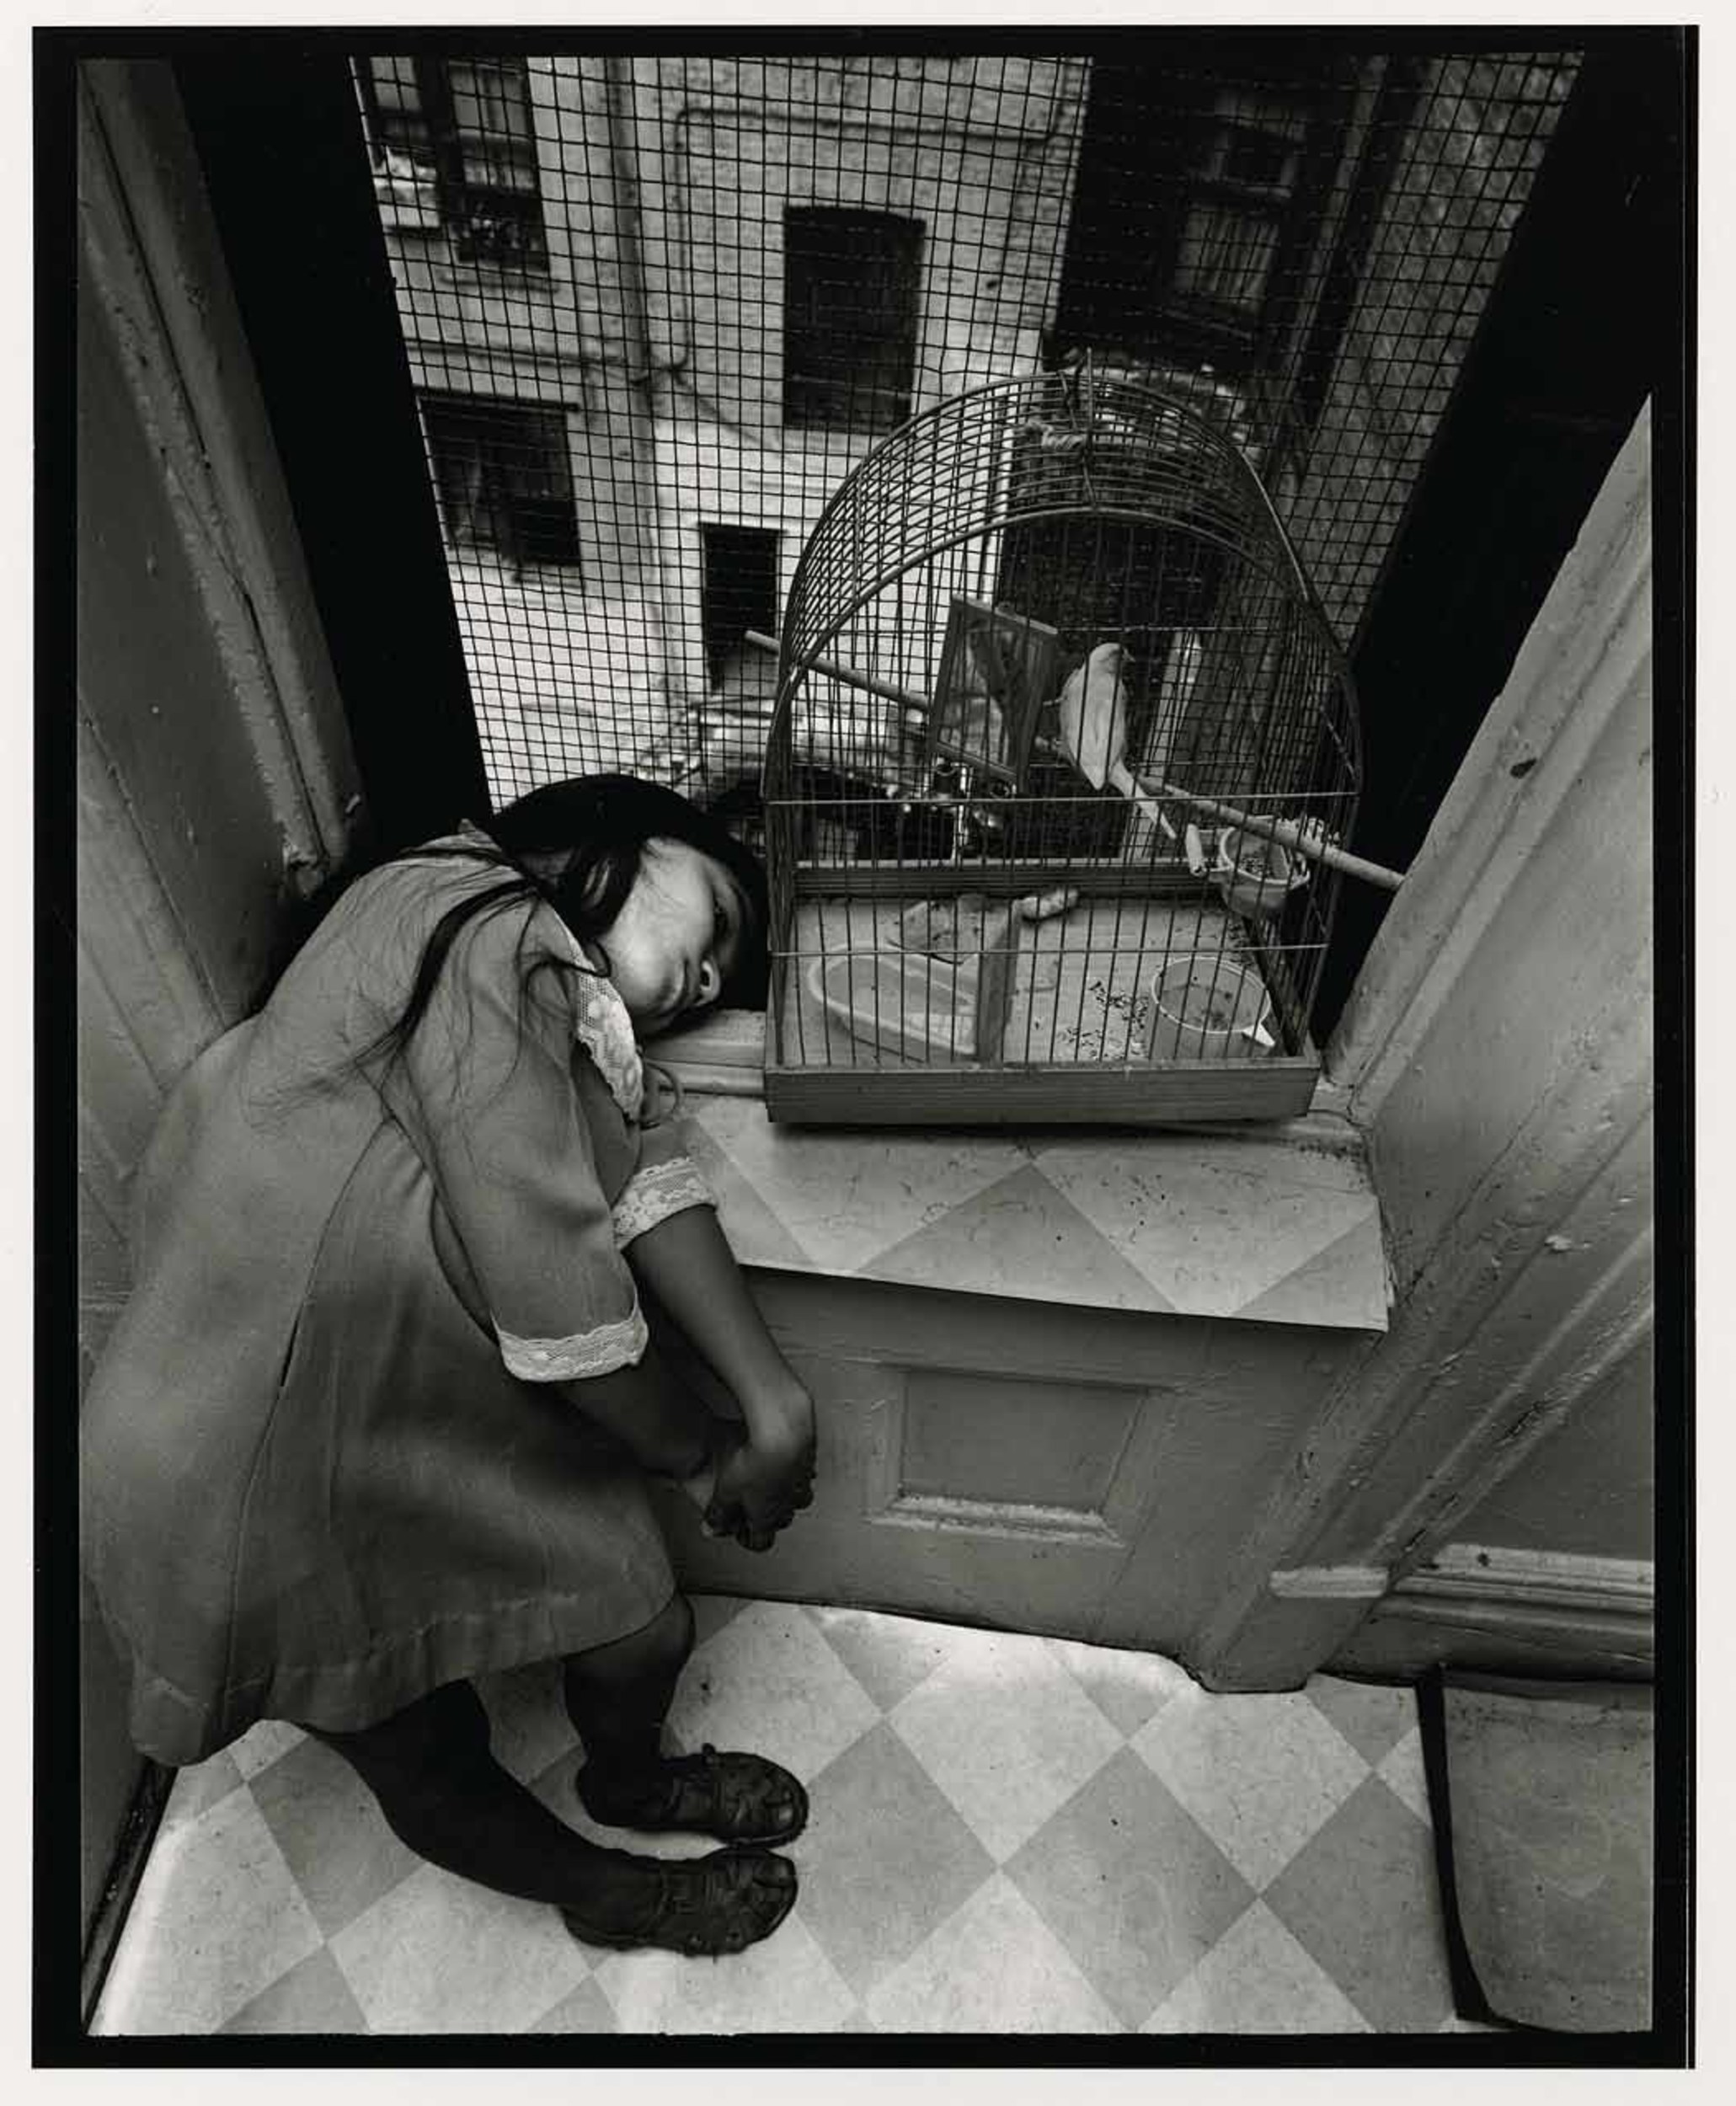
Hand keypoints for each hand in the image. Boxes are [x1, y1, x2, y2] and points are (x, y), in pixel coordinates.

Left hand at [704, 1395, 815, 1552]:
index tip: (737, 1529)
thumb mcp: (725, 1490)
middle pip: (781, 1520)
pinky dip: (792, 1466)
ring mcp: (803, 1482)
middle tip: (749, 1502)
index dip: (748, 1538)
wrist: (782, 1432)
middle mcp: (789, 1505)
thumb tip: (711, 1527)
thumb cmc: (755, 1463)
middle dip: (766, 1514)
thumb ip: (719, 1513)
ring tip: (766, 1474)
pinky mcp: (809, 1458)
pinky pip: (803, 1469)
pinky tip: (780, 1452)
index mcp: (767, 1518)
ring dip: (783, 1490)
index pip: (761, 1542)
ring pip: (796, 1495)